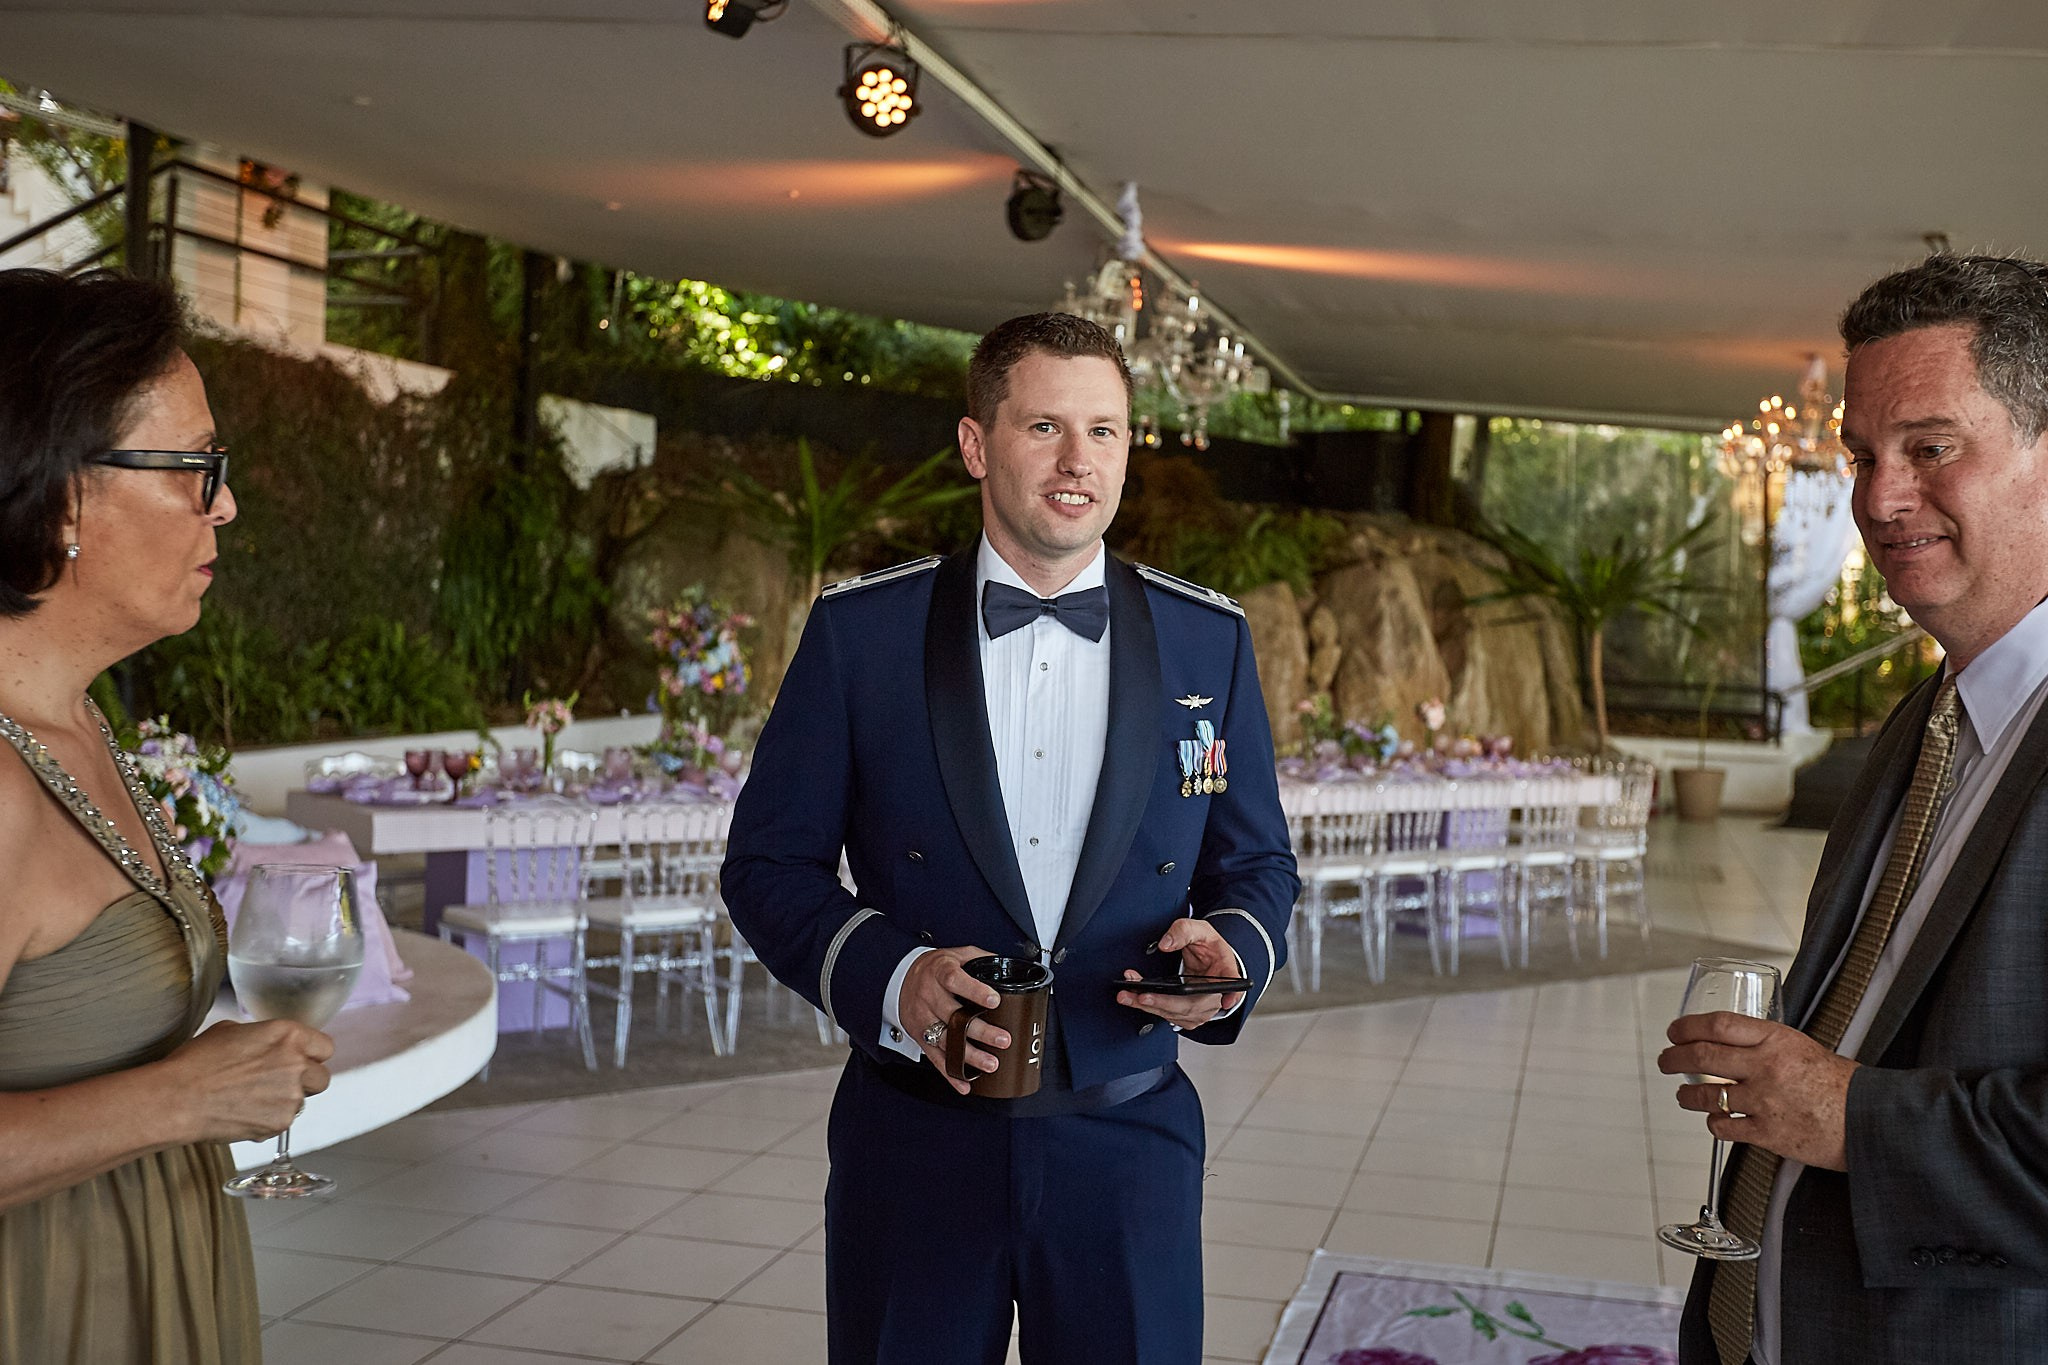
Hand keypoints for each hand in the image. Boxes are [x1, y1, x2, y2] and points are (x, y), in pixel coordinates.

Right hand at [158, 1018, 334, 1143]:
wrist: (177, 1098)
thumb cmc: (196, 1063)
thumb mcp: (231, 1032)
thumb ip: (264, 1037)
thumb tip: (269, 1045)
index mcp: (288, 1035)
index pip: (325, 1047)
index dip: (311, 1055)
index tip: (301, 1060)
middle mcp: (296, 1064)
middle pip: (321, 1077)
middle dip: (305, 1082)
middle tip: (278, 1084)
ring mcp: (291, 1096)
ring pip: (303, 1102)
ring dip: (285, 1102)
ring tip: (252, 1100)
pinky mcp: (279, 1123)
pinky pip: (283, 1122)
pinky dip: (269, 1120)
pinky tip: (243, 1114)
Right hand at [898, 946, 1005, 1095]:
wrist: (900, 978)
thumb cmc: (933, 968)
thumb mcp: (955, 954)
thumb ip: (979, 958)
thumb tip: (1007, 966)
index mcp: (939, 973)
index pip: (955, 980)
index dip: (975, 991)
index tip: (994, 1000)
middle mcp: (929, 996)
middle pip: (953, 1016)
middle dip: (980, 1031)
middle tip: (1002, 1040)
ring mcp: (923, 1018)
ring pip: (946, 1041)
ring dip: (969, 1055)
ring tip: (991, 1064)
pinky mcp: (920, 1037)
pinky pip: (935, 1058)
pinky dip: (949, 1074)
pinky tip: (965, 1083)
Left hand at [1116, 917, 1245, 1028]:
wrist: (1206, 958)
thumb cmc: (1208, 946)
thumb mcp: (1199, 929)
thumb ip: (1183, 931)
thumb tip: (1166, 944)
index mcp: (1226, 974)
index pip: (1232, 986)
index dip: (1231, 995)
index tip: (1226, 1000)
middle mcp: (1215, 998)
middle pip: (1191, 1006)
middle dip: (1162, 1003)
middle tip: (1141, 995)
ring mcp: (1201, 1010)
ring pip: (1175, 1015)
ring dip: (1149, 1006)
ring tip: (1127, 995)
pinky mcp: (1186, 1015)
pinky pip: (1167, 1015)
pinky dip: (1149, 1007)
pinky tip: (1134, 997)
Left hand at [1658, 1011, 1857, 1170]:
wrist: (1871, 1120)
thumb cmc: (1843, 1084)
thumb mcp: (1805, 1047)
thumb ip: (1769, 1045)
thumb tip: (1737, 1044)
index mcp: (1776, 1039)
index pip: (1718, 1024)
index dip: (1687, 1026)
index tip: (1675, 1031)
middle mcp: (1766, 1067)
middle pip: (1701, 1056)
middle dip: (1673, 1058)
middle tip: (1665, 1060)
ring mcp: (1764, 1101)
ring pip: (1705, 1095)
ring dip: (1686, 1095)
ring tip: (1683, 1095)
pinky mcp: (1768, 1134)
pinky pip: (1724, 1127)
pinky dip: (1713, 1123)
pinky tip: (1714, 1120)